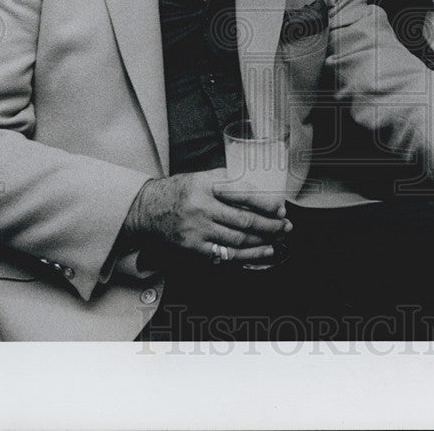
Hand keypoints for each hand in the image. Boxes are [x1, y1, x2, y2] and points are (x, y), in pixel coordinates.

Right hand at [124, 168, 290, 263]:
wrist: (147, 209)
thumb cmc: (180, 191)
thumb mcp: (202, 177)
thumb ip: (229, 181)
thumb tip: (262, 192)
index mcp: (207, 185)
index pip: (244, 194)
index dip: (267, 203)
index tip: (281, 208)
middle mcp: (202, 207)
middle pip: (245, 221)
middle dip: (270, 226)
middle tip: (286, 227)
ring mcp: (197, 230)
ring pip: (238, 240)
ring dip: (262, 242)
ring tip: (277, 240)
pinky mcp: (193, 247)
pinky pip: (225, 254)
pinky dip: (246, 255)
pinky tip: (260, 253)